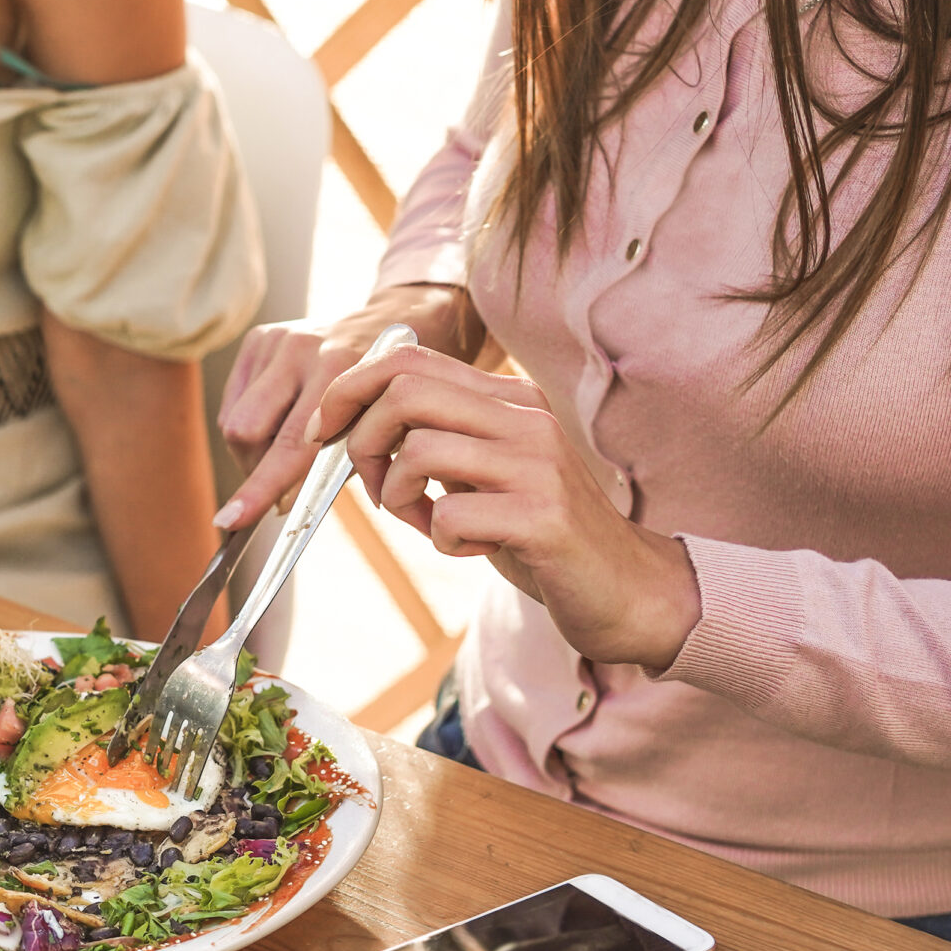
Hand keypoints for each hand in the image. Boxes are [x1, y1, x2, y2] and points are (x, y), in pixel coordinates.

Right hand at [215, 283, 476, 529]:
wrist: (403, 320)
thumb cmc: (393, 389)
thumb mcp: (381, 429)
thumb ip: (336, 464)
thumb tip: (282, 504)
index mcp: (343, 373)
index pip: (291, 446)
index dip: (260, 488)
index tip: (230, 520)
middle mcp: (306, 349)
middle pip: (246, 432)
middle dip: (255, 469)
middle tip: (280, 481)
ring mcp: (280, 339)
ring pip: (233, 421)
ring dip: (253, 450)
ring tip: (286, 445)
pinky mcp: (261, 337)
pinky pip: (233, 401)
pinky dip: (252, 423)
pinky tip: (281, 416)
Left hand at [303, 347, 701, 670]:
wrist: (626, 589)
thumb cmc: (539, 535)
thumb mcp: (483, 475)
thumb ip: (436, 443)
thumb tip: (355, 428)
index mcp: (510, 400)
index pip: (409, 360)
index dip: (349, 390)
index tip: (324, 430)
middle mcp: (526, 419)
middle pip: (405, 392)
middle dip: (362, 441)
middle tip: (376, 488)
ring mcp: (538, 465)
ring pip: (419, 450)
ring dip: (398, 495)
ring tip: (425, 521)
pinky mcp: (543, 517)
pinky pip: (449, 515)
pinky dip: (439, 538)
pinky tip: (468, 548)